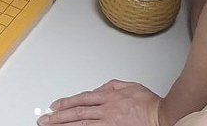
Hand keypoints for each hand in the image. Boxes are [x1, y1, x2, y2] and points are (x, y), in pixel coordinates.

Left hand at [37, 80, 161, 125]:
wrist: (161, 116)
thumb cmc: (148, 103)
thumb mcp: (129, 85)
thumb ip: (112, 86)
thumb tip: (99, 89)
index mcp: (108, 96)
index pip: (82, 99)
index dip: (67, 102)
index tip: (54, 106)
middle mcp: (106, 110)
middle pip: (77, 113)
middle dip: (59, 116)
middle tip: (45, 120)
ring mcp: (109, 123)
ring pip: (81, 125)